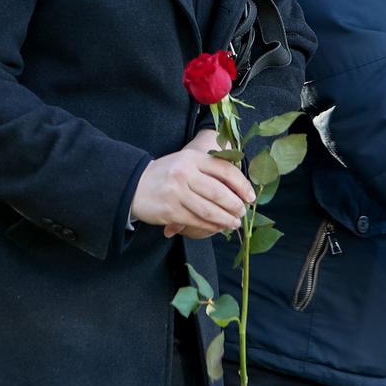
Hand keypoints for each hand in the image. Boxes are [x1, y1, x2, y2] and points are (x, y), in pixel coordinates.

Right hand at [134, 129, 252, 240]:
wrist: (134, 185)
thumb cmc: (166, 174)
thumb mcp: (185, 162)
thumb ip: (208, 170)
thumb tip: (238, 189)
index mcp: (192, 158)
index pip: (225, 170)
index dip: (242, 185)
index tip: (250, 197)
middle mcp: (185, 173)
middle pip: (219, 192)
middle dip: (235, 206)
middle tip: (241, 213)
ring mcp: (177, 192)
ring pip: (210, 210)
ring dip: (225, 219)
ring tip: (233, 223)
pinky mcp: (171, 210)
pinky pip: (197, 221)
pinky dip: (210, 226)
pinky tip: (217, 227)